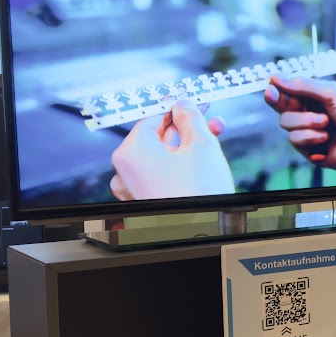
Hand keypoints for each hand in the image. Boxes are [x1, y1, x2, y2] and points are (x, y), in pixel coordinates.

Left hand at [110, 102, 232, 200]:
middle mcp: (124, 169)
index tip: (194, 104)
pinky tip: (198, 163)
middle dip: (186, 129)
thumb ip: (192, 117)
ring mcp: (131, 188)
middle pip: (157, 138)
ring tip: (211, 143)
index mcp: (131, 151)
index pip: (154, 117)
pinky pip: (157, 175)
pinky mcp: (142, 201)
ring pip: (159, 157)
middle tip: (210, 123)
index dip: (178, 109)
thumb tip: (185, 105)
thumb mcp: (202, 145)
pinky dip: (175, 166)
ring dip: (185, 147)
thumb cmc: (198, 194)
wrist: (202, 232)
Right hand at [264, 75, 335, 172]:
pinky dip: (310, 138)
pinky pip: (296, 141)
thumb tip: (277, 78)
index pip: (288, 92)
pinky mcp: (310, 150)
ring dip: (305, 122)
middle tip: (277, 97)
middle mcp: (309, 114)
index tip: (268, 84)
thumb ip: (304, 86)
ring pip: (286, 124)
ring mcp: (309, 133)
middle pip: (281, 108)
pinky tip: (325, 140)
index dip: (276, 88)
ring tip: (325, 123)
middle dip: (281, 103)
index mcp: (315, 98)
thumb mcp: (332, 93)